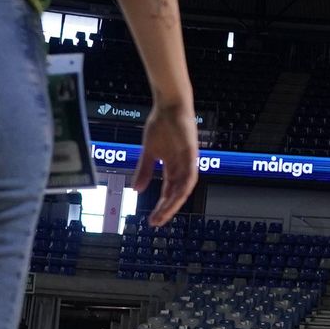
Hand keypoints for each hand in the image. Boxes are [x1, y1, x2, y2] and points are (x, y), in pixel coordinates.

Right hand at [136, 102, 198, 226]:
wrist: (168, 106)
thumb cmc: (161, 126)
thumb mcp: (149, 152)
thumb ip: (144, 170)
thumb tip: (136, 190)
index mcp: (173, 167)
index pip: (168, 191)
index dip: (162, 205)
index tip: (152, 219)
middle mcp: (182, 167)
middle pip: (176, 193)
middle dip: (166, 209)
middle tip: (156, 222)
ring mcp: (188, 160)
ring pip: (184, 188)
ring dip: (174, 202)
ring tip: (163, 214)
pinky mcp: (192, 153)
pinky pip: (191, 174)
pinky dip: (184, 186)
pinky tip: (177, 196)